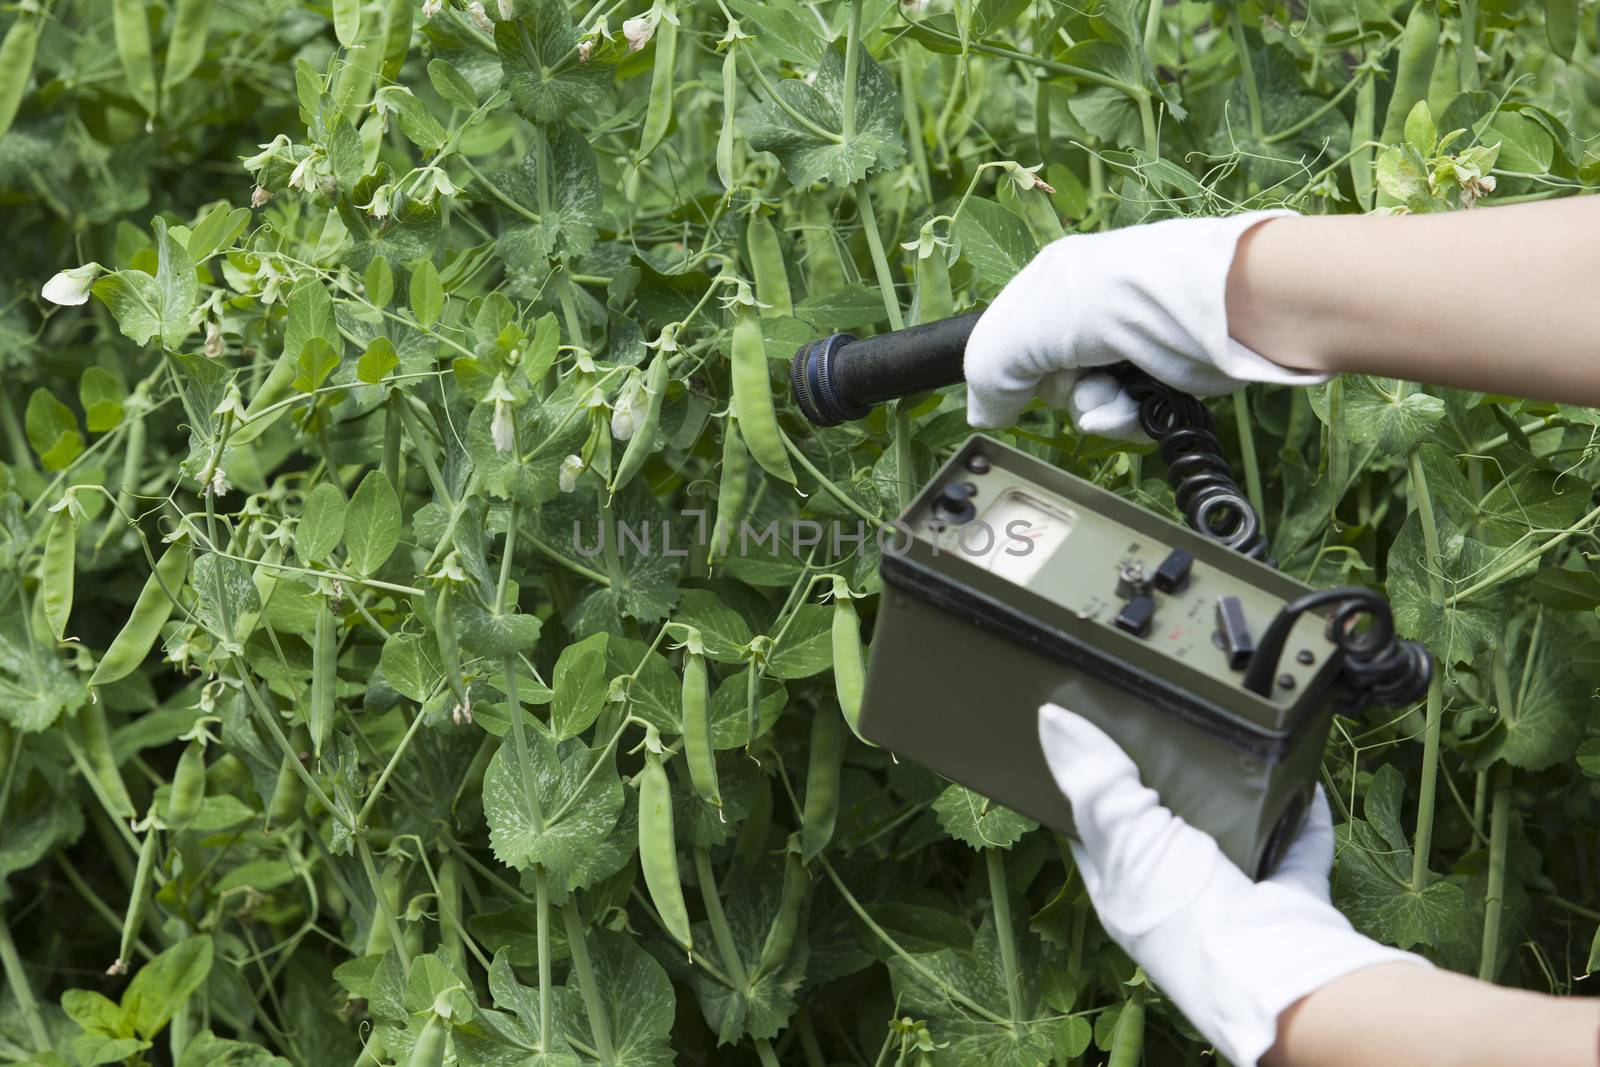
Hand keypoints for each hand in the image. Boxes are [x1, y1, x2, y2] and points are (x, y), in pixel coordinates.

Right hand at [964, 212, 1329, 436]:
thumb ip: (988, 372)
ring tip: (1116, 399)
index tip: (1012, 393)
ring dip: (1095, 410)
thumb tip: (985, 415)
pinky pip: (1129, 411)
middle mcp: (1090, 310)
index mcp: (1053, 283)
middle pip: (1048, 379)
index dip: (1009, 372)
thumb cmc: (1112, 303)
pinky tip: (1138, 408)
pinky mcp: (1165, 370)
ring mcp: (1130, 341)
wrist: (1217, 308)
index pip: (1010, 340)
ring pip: (1088, 401)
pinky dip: (1129, 417)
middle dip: (1061, 393)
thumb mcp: (1021, 332)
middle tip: (1078, 383)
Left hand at [1038, 704, 1426, 1066]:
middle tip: (1164, 720)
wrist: (1273, 969)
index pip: (1095, 831)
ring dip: (1236, 792)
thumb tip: (1050, 718)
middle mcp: (1177, 893)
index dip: (1089, 787)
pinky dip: (1302, 810)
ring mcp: (1237, 894)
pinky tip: (1296, 772)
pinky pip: (1298, 839)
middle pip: (1167, 825)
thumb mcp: (1123, 835)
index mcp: (1125, 889)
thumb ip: (1092, 779)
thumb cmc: (1181, 910)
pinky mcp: (1291, 889)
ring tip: (1225, 736)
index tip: (1089, 737)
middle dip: (1168, 781)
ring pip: (1235, 831)